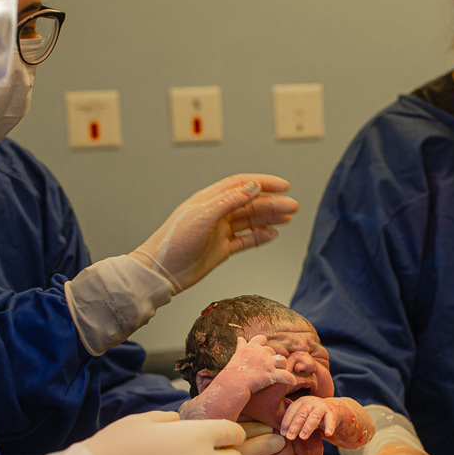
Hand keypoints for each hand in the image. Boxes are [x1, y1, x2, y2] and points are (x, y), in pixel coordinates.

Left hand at [130, 175, 298, 292]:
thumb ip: (229, 201)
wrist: (161, 272)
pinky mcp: (222, 249)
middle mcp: (216, 213)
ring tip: (288, 218)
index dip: (263, 183)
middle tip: (292, 206)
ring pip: (250, 221)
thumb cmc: (174, 242)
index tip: (283, 186)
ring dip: (270, 218)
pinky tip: (273, 234)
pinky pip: (245, 240)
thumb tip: (253, 187)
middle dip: (272, 203)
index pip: (241, 185)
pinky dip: (260, 237)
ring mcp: (220, 231)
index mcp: (210, 199)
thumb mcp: (202, 217)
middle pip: (250, 203)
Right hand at [228, 335, 297, 394]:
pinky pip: (285, 375)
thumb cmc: (233, 370)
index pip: (261, 339)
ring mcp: (268, 363)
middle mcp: (262, 353)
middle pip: (272, 351)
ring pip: (282, 360)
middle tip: (269, 366)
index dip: (263, 344)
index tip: (262, 350)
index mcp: (253, 346)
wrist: (234, 382)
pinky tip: (292, 382)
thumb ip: (241, 346)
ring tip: (281, 371)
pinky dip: (290, 379)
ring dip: (282, 365)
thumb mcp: (237, 354)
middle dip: (271, 358)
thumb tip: (240, 338)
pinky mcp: (271, 374)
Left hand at [281, 396, 338, 440]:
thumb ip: (292, 421)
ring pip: (314, 416)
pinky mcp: (332, 413)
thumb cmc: (312, 416)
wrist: (334, 411)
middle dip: (294, 425)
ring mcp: (322, 407)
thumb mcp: (302, 416)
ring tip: (303, 437)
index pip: (291, 411)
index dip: (286, 422)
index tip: (282, 433)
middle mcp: (310, 402)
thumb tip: (277, 432)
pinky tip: (328, 434)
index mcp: (300, 402)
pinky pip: (331, 420)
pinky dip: (330, 426)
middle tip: (289, 437)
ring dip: (308, 427)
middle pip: (301, 414)